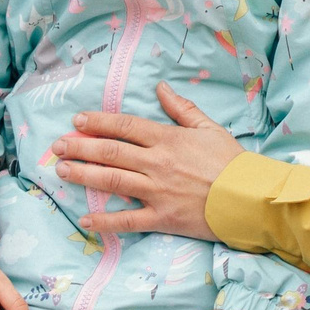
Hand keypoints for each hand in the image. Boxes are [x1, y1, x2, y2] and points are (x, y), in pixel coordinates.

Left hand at [51, 82, 246, 239]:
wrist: (251, 198)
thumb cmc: (232, 162)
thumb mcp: (209, 128)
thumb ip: (182, 108)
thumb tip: (161, 88)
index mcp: (168, 139)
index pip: (124, 127)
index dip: (98, 122)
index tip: (77, 120)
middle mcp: (157, 163)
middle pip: (110, 152)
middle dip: (80, 147)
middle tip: (58, 146)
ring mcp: (157, 192)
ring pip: (111, 181)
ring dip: (83, 175)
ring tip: (62, 171)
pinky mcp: (162, 218)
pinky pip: (127, 220)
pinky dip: (105, 221)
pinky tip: (85, 220)